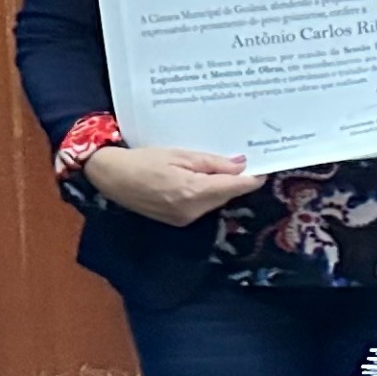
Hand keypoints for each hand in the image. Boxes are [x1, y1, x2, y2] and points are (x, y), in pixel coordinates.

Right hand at [81, 144, 264, 227]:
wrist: (110, 177)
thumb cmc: (141, 160)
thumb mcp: (179, 154)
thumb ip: (212, 162)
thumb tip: (241, 164)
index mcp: (194, 191)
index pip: (236, 186)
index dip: (253, 177)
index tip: (266, 165)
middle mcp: (193, 211)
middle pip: (226, 194)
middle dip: (233, 179)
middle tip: (236, 158)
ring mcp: (185, 219)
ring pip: (215, 200)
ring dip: (218, 185)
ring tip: (209, 166)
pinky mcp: (178, 221)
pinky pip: (202, 206)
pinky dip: (204, 193)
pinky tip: (193, 179)